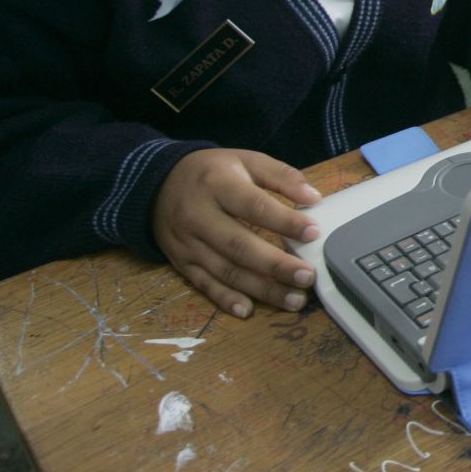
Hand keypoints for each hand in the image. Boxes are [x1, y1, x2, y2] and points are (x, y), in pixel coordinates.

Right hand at [152, 148, 321, 317]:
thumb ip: (281, 176)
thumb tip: (314, 198)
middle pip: (239, 245)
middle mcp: (199, 216)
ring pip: (225, 271)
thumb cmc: (213, 172)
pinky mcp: (181, 262)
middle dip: (275, 265)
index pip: (254, 206)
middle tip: (307, 277)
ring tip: (294, 299)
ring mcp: (187, 243)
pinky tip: (248, 310)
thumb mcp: (246, 160)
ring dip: (261, 289)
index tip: (314, 233)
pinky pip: (204, 284)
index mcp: (218, 184)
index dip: (284, 221)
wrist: (157, 184)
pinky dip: (225, 299)